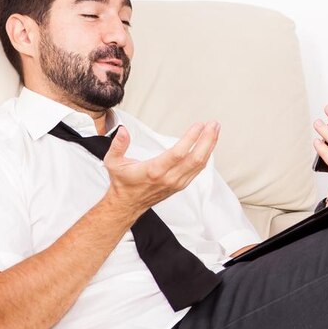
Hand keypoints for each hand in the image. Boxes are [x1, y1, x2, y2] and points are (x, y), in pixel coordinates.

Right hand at [102, 121, 219, 220]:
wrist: (127, 204)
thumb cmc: (123, 182)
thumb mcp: (113, 163)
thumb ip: (117, 145)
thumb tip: (123, 131)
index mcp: (154, 171)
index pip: (178, 154)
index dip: (191, 139)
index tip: (198, 125)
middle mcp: (168, 178)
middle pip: (195, 159)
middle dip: (207, 140)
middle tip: (213, 124)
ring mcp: (177, 182)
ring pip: (199, 165)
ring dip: (209, 146)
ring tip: (214, 130)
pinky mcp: (181, 184)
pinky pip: (197, 170)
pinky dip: (206, 156)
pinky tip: (209, 145)